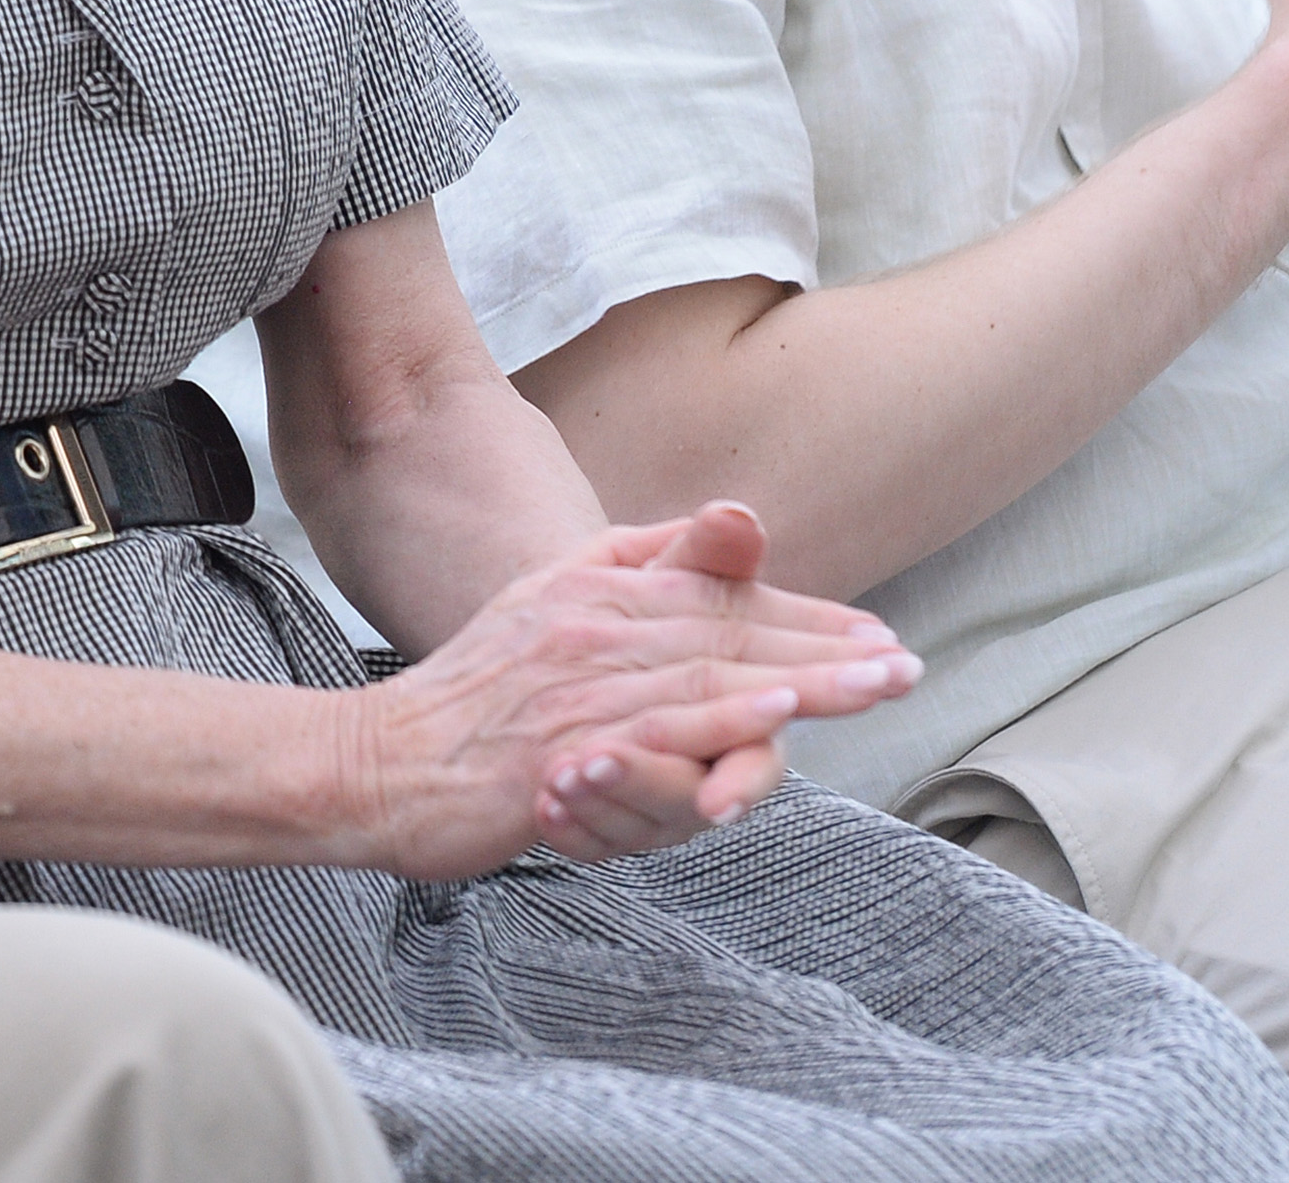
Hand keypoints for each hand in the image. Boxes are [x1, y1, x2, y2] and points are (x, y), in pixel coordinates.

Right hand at [350, 503, 918, 878]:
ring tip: (877, 683)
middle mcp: (592, 625)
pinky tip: (776, 712)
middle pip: (729, 631)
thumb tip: (722, 528)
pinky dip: (721, 717)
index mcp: (592, 587)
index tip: (875, 633)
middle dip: (827, 645)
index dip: (802, 614)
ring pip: (710, 675)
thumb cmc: (473, 695)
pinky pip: (656, 728)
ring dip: (804, 678)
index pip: (717, 597)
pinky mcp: (564, 745)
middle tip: (907, 663)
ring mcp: (579, 685)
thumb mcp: (548, 598)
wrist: (381, 761)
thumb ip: (637, 561)